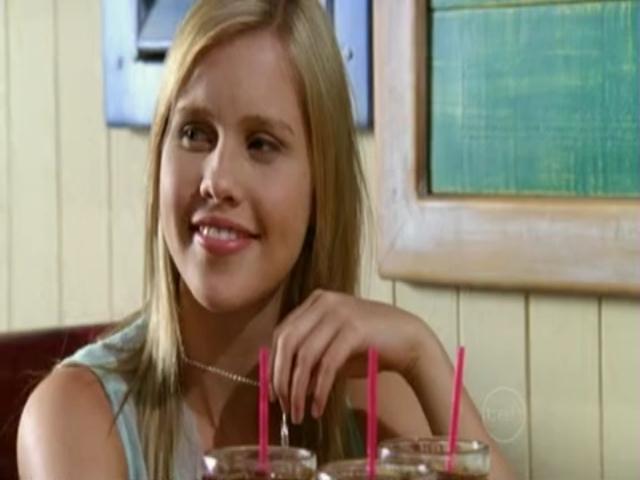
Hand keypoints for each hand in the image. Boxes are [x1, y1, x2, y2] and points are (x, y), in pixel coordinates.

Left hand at [270, 289, 426, 423]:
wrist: (411, 339)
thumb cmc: (371, 345)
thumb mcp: (333, 351)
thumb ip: (309, 362)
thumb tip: (283, 387)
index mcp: (316, 301)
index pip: (282, 333)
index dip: (273, 364)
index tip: (273, 392)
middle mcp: (324, 302)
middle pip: (287, 342)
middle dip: (280, 378)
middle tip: (282, 406)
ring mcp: (339, 313)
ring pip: (304, 355)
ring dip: (297, 389)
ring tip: (298, 413)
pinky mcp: (354, 330)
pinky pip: (327, 364)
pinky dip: (319, 390)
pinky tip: (318, 407)